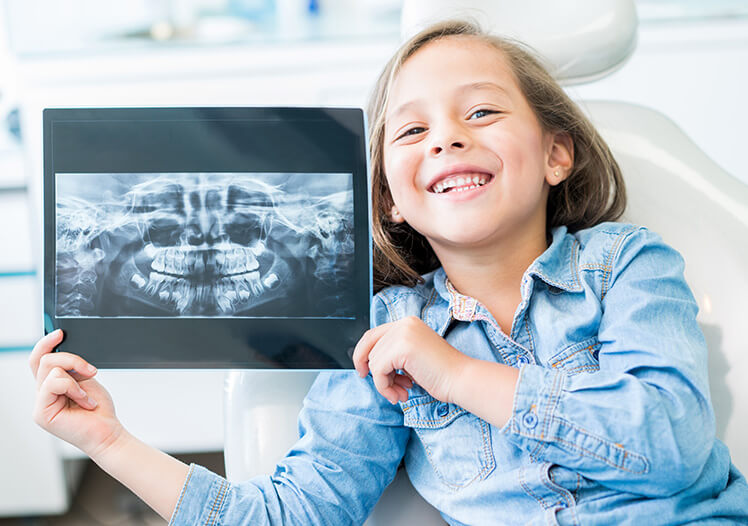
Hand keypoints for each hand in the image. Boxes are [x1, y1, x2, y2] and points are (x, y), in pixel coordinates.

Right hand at [29, 330, 123, 457]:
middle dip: (71, 359)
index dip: (46, 343)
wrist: (108, 432)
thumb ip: (71, 367)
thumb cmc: (98, 409)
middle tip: (90, 371)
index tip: (61, 332)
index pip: (38, 359)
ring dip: (76, 378)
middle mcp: (42, 393)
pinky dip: (74, 388)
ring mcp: (39, 403)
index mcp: (50, 385)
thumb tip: (62, 347)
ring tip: (87, 394)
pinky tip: (84, 401)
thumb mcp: (85, 379)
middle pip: (43, 359)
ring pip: (50, 368)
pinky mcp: (41, 413)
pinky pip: (54, 383)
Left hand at [352, 316, 467, 404]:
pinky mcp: (402, 347)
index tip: (364, 372)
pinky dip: (385, 387)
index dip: (363, 354)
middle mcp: (404, 323)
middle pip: (369, 347)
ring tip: (401, 393)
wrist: (460, 379)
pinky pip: (378, 371)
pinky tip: (402, 394)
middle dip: (374, 371)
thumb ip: (393, 353)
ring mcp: (403, 333)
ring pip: (373, 361)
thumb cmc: (440, 373)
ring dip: (384, 383)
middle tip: (386, 389)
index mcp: (407, 323)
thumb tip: (367, 362)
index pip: (372, 335)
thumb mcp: (412, 357)